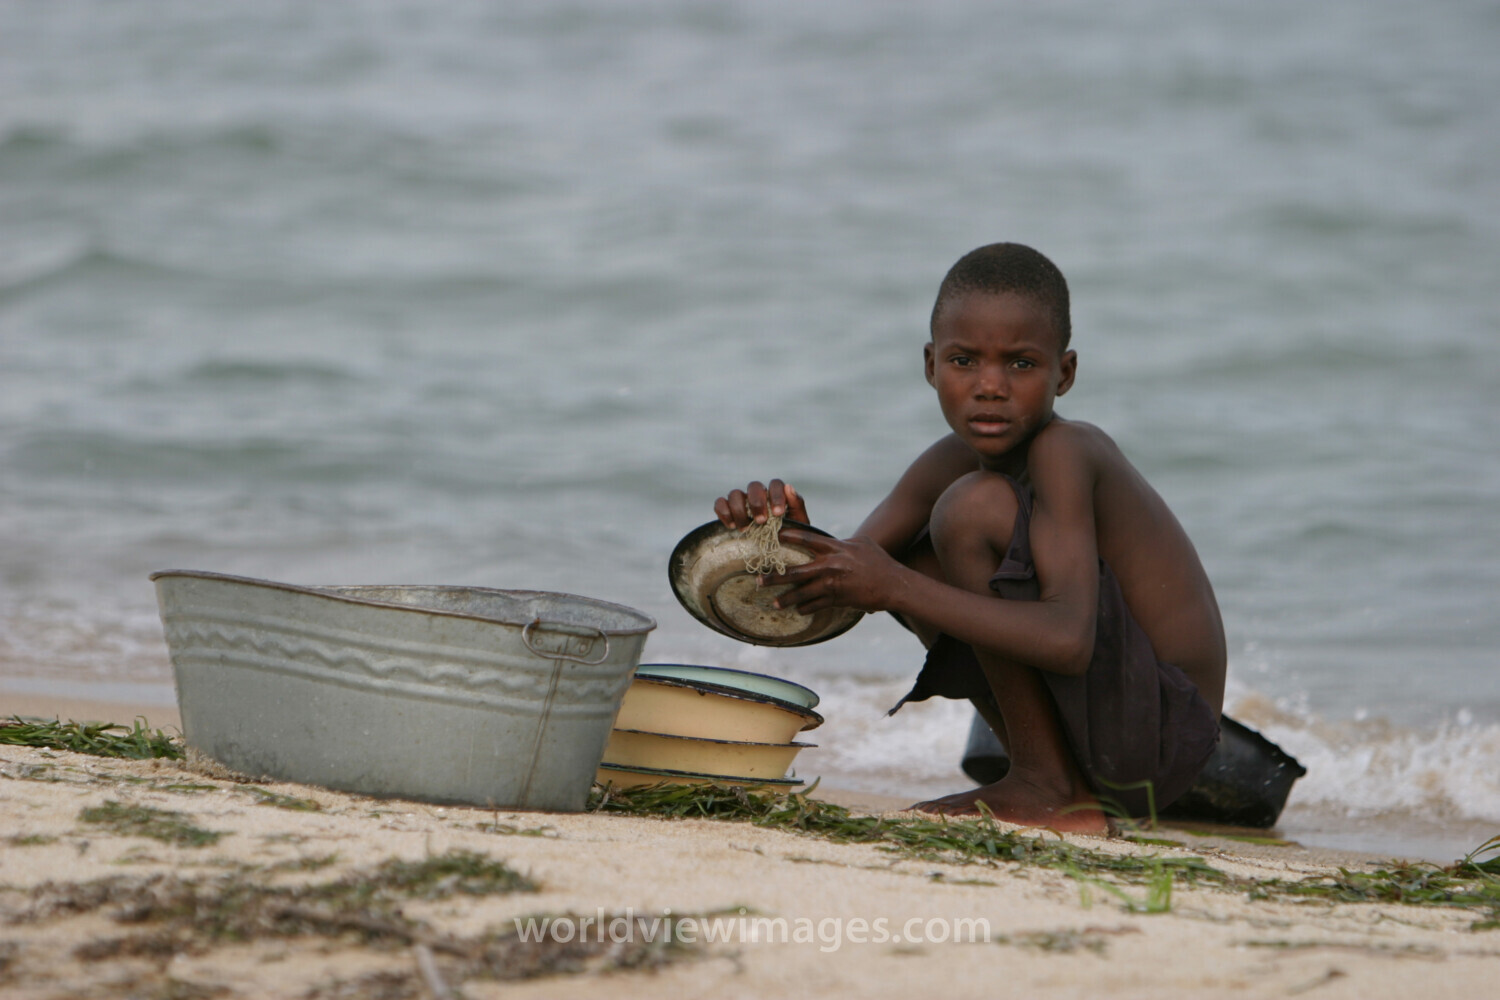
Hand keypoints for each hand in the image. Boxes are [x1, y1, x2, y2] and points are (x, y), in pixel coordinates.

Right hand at [713, 479, 809, 529]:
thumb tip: (788, 486)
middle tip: (761, 521)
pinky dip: (723, 512)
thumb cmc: (790, 536)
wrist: (777, 553)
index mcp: (776, 494)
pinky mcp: (728, 511)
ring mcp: (742, 501)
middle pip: (753, 486)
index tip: (778, 513)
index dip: (776, 496)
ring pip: (734, 493)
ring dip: (739, 510)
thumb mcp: (799, 523)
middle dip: (756, 503)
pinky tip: (731, 525)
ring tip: (745, 529)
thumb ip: (797, 505)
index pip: (775, 484)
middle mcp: (758, 495)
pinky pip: (720, 503)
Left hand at [763, 528, 908, 614]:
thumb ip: (842, 542)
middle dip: (775, 577)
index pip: (808, 540)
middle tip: (759, 580)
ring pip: (802, 593)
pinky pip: (816, 605)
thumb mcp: (862, 544)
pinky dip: (805, 608)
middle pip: (796, 571)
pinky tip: (798, 610)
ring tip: (774, 603)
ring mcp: (833, 584)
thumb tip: (829, 541)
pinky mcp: (838, 600)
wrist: (893, 585)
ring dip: (786, 599)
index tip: (773, 537)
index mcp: (836, 548)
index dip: (789, 537)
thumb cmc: (879, 561)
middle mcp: (831, 565)